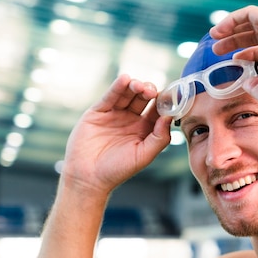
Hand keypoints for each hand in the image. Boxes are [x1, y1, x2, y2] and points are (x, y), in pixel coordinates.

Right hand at [61, 74, 171, 194]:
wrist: (88, 177)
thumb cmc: (117, 170)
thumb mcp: (143, 156)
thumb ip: (159, 138)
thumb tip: (169, 117)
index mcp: (144, 130)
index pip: (157, 110)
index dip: (163, 102)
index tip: (170, 96)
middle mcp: (131, 120)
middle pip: (143, 98)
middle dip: (148, 91)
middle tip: (151, 91)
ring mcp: (114, 114)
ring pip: (127, 95)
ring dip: (135, 87)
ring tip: (139, 86)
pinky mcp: (98, 112)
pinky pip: (110, 96)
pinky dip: (117, 87)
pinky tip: (125, 80)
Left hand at [209, 6, 257, 116]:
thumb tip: (247, 83)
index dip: (245, 53)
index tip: (231, 60)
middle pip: (256, 34)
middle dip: (235, 39)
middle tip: (217, 48)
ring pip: (253, 21)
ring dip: (232, 26)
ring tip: (214, 35)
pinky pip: (251, 13)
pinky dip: (234, 18)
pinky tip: (220, 29)